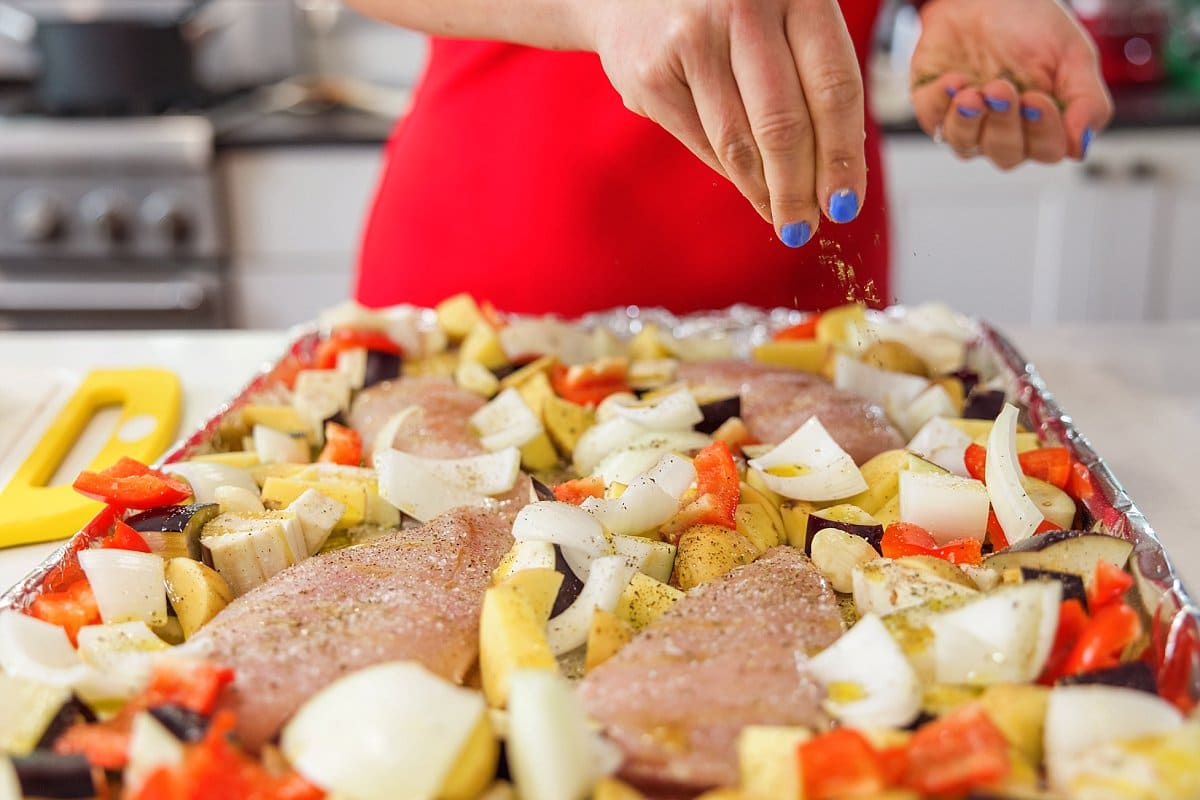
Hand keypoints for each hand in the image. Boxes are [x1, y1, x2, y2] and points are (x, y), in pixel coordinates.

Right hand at [586, 0, 865, 246]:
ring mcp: (692, 41)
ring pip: (740, 143)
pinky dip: (732, 175)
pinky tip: (751, 189)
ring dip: (767, 193)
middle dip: (800, 189)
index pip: (833, 87)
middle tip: (809, 226)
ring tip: (785, 219)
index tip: (846, 203)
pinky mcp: (652, 75)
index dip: (843, 154)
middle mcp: (743, 8)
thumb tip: (838, 174)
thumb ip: (813, 75)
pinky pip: (703, 143)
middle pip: (784, 124)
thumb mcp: (783, 17)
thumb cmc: (729, 12)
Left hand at [910, 0, 1112, 168]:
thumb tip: (1081, 148)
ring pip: (965, 145)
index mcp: (1042, 123)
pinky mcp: (932, 106)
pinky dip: (940, 104)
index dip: (1041, 131)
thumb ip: (1088, 101)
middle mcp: (1003, 130)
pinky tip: (952, 81)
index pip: (1046, 150)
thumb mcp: (1073, 54)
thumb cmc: (1031, 24)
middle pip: (1005, 154)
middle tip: (1002, 88)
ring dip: (969, 122)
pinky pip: (931, 120)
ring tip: (974, 93)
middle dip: (1004, 124)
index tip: (1037, 99)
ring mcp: (966, 121)